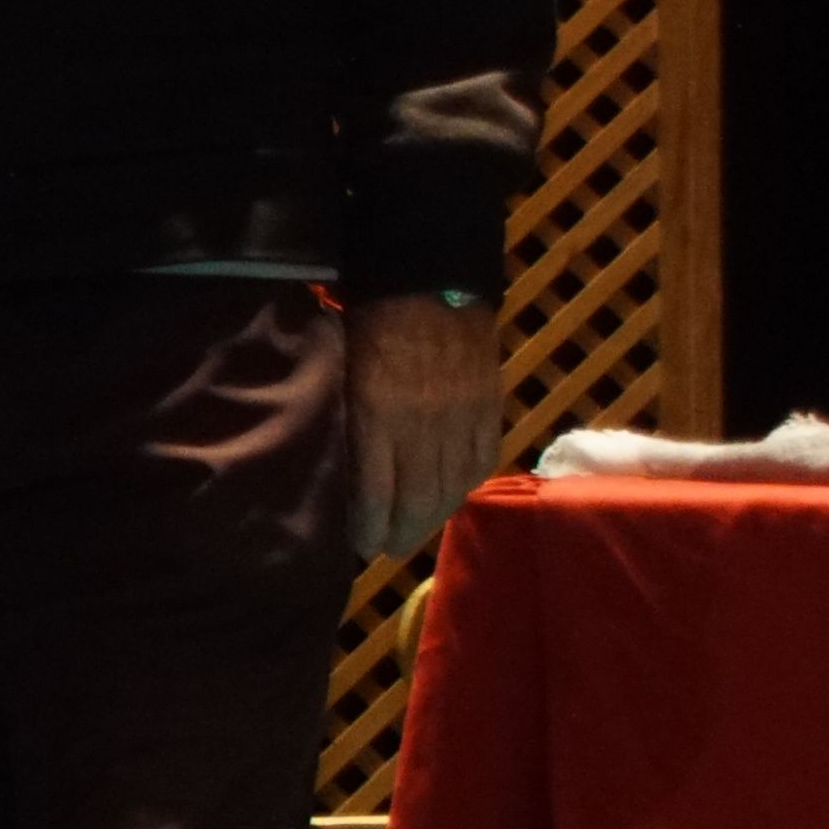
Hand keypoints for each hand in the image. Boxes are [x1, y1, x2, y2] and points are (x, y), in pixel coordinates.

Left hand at [344, 296, 502, 560]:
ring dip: (433, 517)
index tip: (359, 545)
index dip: (370, 526)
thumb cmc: (366, 322)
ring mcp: (462, 416)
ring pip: (452, 486)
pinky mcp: (489, 405)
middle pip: (419, 499)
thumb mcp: (342, 373)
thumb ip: (347, 423)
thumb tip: (339, 471)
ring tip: (413, 532)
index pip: (377, 492)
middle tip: (384, 549)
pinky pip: (482, 458)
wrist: (426, 278)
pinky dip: (466, 484)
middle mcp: (424, 424)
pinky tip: (451, 497)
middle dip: (401, 532)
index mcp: (379, 415)